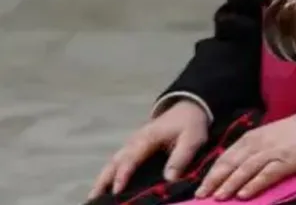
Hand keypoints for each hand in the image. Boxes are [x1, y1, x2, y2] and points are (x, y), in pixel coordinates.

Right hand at [89, 99, 208, 198]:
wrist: (188, 109)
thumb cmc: (190, 125)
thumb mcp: (192, 139)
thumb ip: (181, 157)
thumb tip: (169, 178)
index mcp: (148, 138)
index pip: (131, 158)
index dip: (123, 175)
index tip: (116, 190)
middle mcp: (135, 142)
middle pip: (114, 162)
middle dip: (103, 180)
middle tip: (93, 198)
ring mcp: (132, 145)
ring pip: (112, 163)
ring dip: (102, 179)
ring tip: (93, 198)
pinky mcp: (134, 149)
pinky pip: (118, 163)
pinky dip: (109, 176)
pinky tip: (106, 190)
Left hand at [193, 113, 295, 199]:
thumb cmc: (293, 131)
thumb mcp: (267, 135)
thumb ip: (251, 148)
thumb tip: (234, 167)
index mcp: (251, 138)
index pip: (226, 156)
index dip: (212, 172)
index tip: (201, 186)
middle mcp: (257, 145)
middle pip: (231, 163)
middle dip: (215, 180)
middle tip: (201, 195)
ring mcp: (271, 153)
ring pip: (245, 170)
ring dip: (230, 184)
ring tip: (218, 197)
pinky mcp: (285, 162)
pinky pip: (266, 175)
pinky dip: (253, 184)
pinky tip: (243, 195)